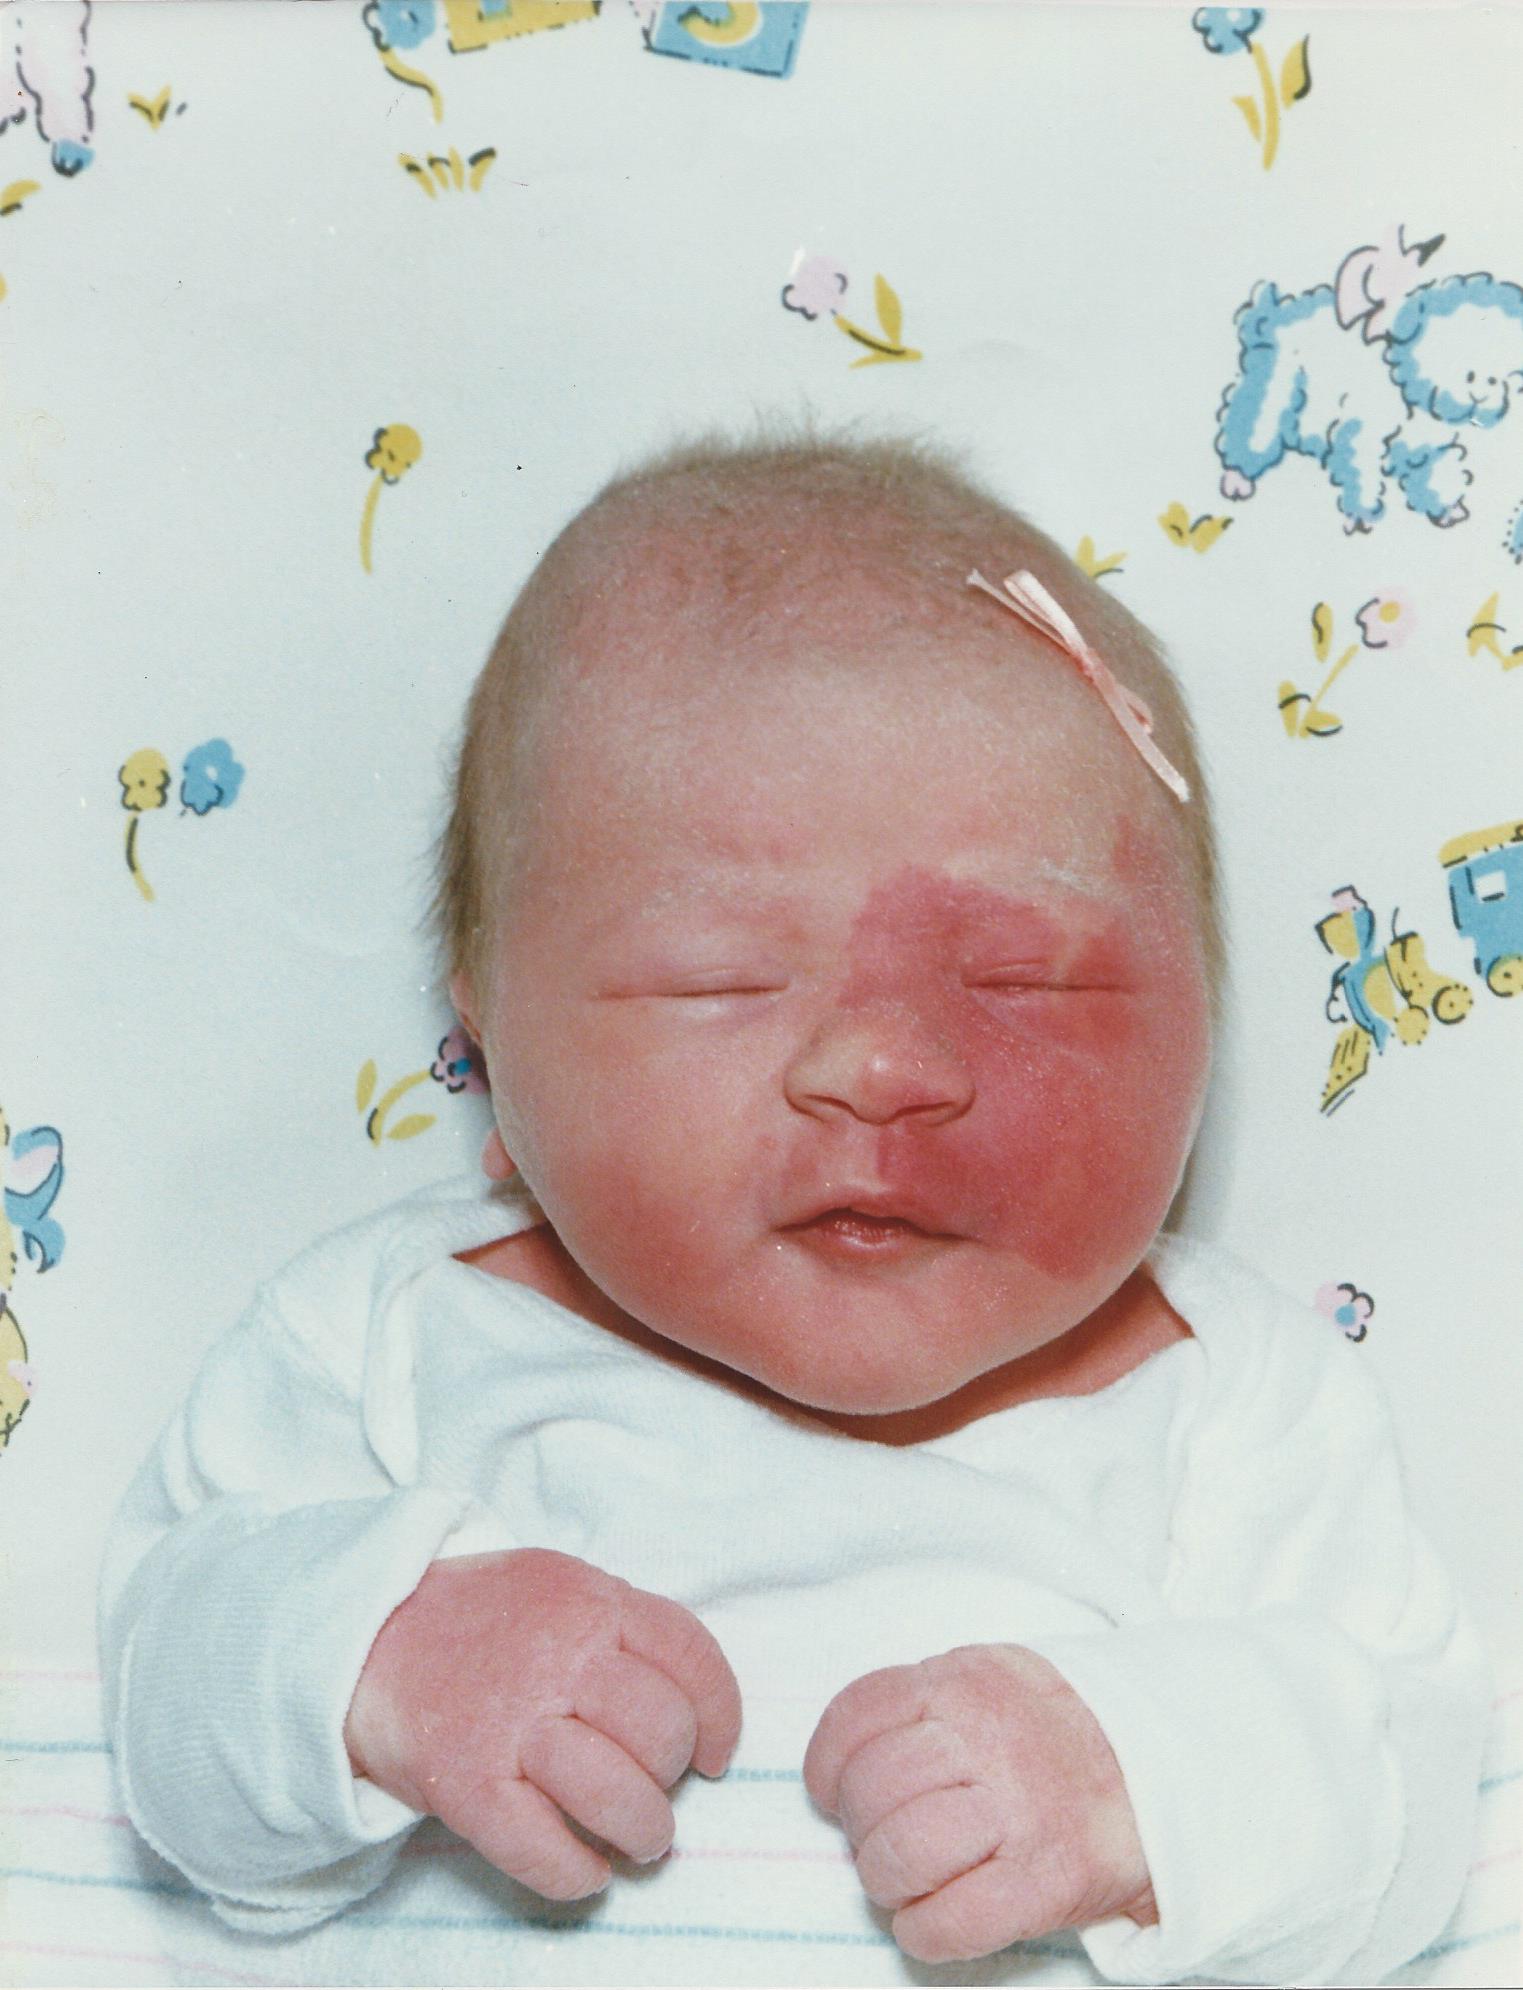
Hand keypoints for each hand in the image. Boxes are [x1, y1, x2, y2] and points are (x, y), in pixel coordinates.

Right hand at [344, 1547, 740, 1899]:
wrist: (365, 1638)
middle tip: (657, 1791)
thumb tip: (690, 1698)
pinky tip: (585, 1869)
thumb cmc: (480, 1620)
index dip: (720, 1716)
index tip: (714, 1754)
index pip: (690, 1655)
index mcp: (589, 1601)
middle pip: (662, 1730)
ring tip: (637, 1840)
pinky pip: (544, 1850)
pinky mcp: (466, 1783)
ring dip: (642, 1832)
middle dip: (673, 1777)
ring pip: (617, 1794)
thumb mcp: (558, 1584)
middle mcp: (558, 1656)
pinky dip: (577, 1874)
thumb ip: (621, 1625)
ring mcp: (510, 1721)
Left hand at [803, 1644, 1153, 1962]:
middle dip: (861, 1828)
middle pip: (871, 1789)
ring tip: (908, 1881)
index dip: (828, 1764)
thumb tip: (845, 1761)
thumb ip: (922, 1702)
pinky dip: (924, 1933)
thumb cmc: (1050, 1732)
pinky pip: (951, 1921)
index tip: (831, 1792)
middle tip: (883, 1839)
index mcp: (962, 1681)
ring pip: (901, 1853)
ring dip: (887, 1881)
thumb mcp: (987, 1679)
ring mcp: (1019, 1810)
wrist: (1158, 1770)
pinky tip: (931, 1922)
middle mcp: (987, 1738)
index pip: (857, 1716)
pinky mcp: (1046, 1880)